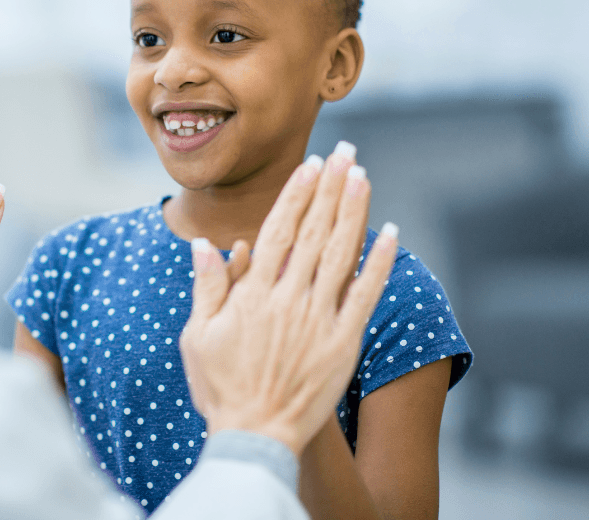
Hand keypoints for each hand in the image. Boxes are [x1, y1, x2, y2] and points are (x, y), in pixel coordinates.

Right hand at [180, 144, 396, 455]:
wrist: (255, 437)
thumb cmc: (221, 388)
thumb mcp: (197, 337)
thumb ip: (206, 287)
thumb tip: (205, 244)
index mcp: (253, 295)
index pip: (279, 231)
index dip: (297, 194)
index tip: (310, 166)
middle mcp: (289, 299)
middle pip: (315, 231)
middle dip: (330, 187)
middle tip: (344, 151)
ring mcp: (319, 319)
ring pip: (342, 254)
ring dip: (355, 211)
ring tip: (363, 175)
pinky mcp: (344, 342)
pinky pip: (367, 294)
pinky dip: (380, 262)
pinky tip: (391, 233)